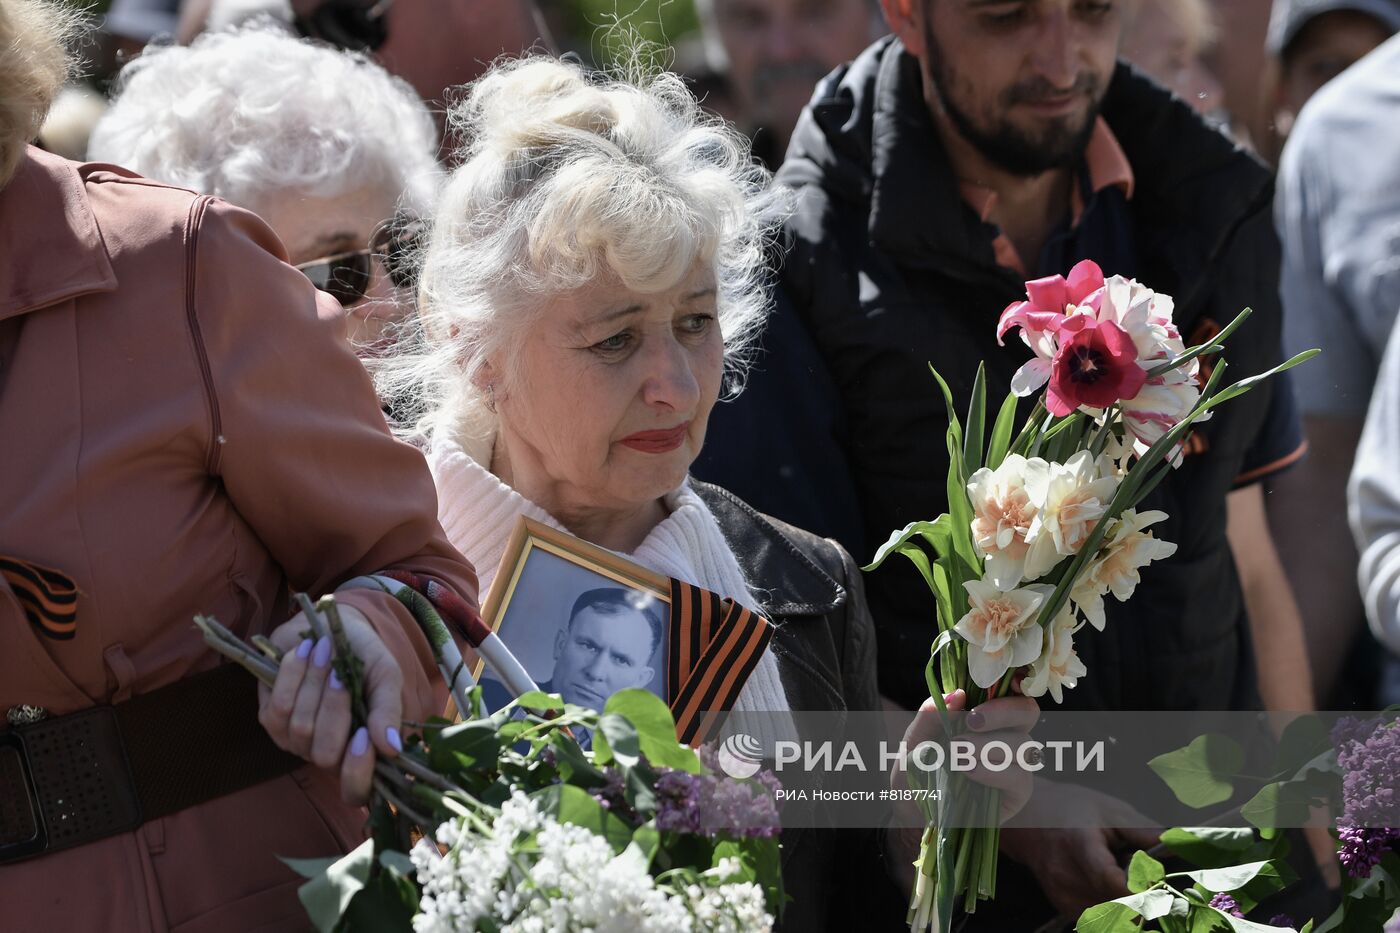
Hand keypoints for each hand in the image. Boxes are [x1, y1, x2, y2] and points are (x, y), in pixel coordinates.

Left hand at [258, 604, 404, 804]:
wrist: (329, 624)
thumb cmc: (363, 655)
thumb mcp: (385, 675)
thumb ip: (388, 710)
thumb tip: (392, 748)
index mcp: (362, 750)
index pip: (356, 790)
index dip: (357, 773)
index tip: (363, 737)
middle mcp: (328, 752)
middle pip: (325, 754)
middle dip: (335, 708)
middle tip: (343, 674)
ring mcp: (296, 740)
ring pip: (301, 727)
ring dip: (314, 682)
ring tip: (324, 650)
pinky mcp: (270, 720)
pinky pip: (278, 708)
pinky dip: (292, 675)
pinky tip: (303, 652)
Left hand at [884, 688, 1039, 895]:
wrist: (911, 813)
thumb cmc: (915, 771)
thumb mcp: (912, 742)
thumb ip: (929, 717)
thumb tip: (957, 695)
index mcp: (984, 713)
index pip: (1013, 689)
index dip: (1018, 680)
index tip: (1006, 680)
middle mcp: (1006, 734)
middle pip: (1027, 711)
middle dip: (1002, 711)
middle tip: (971, 721)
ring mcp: (1015, 764)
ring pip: (1024, 744)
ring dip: (991, 744)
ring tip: (958, 752)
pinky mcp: (1016, 793)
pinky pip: (1019, 777)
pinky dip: (994, 771)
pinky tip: (968, 771)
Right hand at [1000, 784, 1160, 919]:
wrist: (1028, 820)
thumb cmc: (1070, 809)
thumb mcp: (1109, 809)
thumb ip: (1143, 831)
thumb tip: (1179, 844)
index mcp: (1080, 846)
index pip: (1112, 882)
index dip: (1141, 890)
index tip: (1159, 885)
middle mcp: (1067, 876)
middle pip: (1117, 904)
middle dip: (1141, 898)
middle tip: (1148, 882)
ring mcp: (1063, 895)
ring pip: (1111, 916)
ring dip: (1127, 905)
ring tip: (1123, 880)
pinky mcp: (1064, 907)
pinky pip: (1100, 917)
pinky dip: (1113, 908)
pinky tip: (1109, 888)